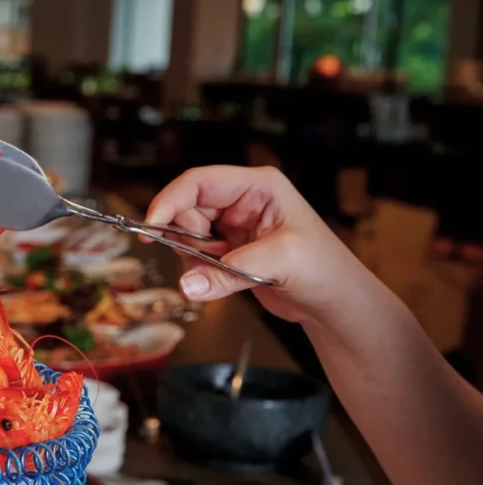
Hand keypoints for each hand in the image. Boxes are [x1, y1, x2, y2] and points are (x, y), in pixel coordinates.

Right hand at [142, 166, 367, 324]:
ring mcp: (234, 227)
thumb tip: (188, 284)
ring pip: (187, 234)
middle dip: (185, 237)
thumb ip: (229, 272)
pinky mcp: (229, 251)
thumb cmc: (325, 270)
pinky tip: (223, 280)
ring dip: (194, 257)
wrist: (333, 302)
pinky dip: (199, 271)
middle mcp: (242, 202)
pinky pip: (195, 256)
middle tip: (204, 259)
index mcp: (258, 187)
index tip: (151, 225)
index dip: (170, 200)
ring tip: (225, 273)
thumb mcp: (281, 262)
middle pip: (187, 208)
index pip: (200, 182)